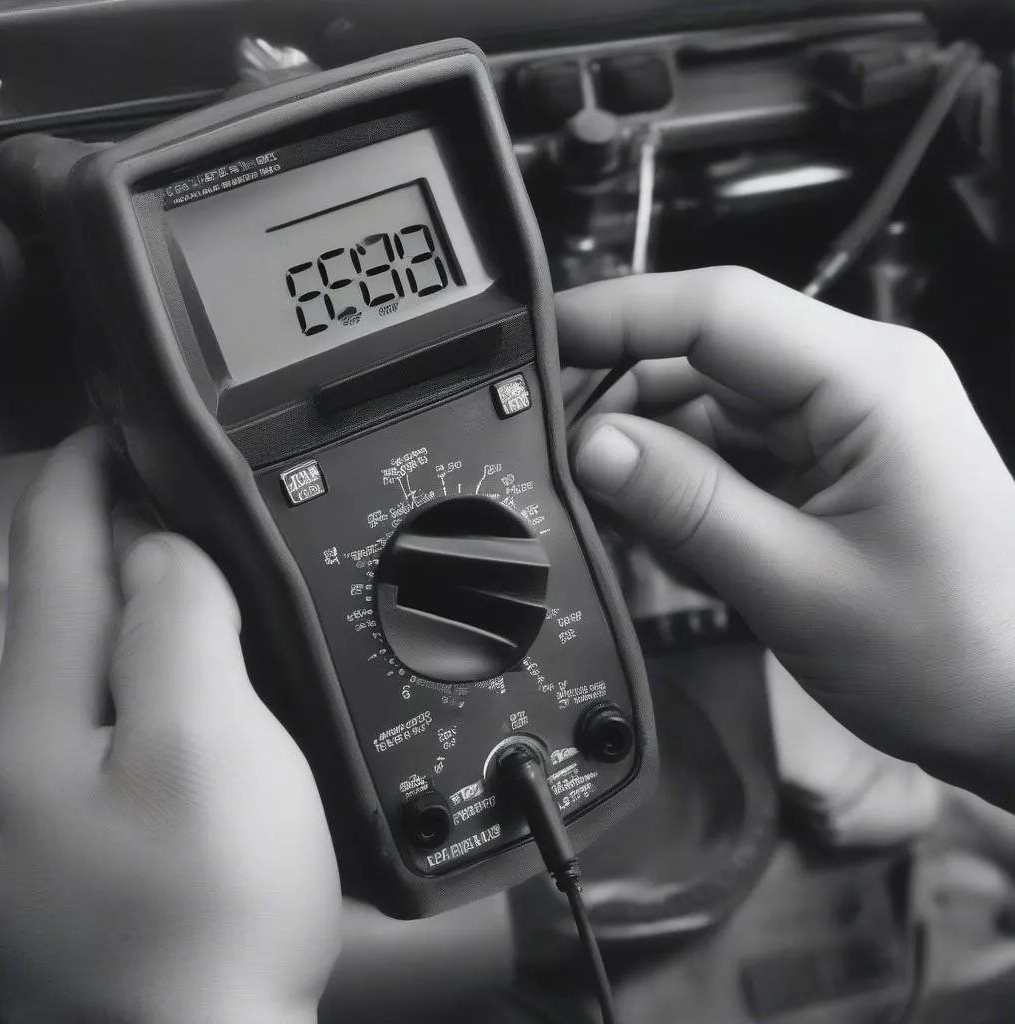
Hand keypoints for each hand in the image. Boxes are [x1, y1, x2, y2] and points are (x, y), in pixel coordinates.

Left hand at [0, 431, 339, 1023]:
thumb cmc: (207, 913)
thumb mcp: (207, 744)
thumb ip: (177, 628)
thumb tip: (162, 554)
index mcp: (29, 723)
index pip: (53, 560)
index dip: (87, 478)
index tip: (119, 425)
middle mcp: (12, 756)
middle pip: (46, 604)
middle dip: (88, 529)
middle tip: (148, 481)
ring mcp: (35, 799)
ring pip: (67, 658)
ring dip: (107, 593)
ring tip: (156, 553)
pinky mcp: (70, 831)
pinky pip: (90, 710)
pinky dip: (125, 660)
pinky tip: (165, 661)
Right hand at [559, 268, 1014, 809]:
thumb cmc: (958, 652)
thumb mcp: (798, 583)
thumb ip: (685, 504)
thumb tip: (591, 445)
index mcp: (866, 382)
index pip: (715, 308)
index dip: (614, 316)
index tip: (538, 342)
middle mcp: (854, 384)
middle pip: (700, 359)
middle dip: (625, 412)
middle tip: (567, 474)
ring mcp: (841, 424)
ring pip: (708, 412)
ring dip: (659, 465)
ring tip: (638, 532)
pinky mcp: (828, 465)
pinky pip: (733, 456)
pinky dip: (692, 494)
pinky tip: (687, 547)